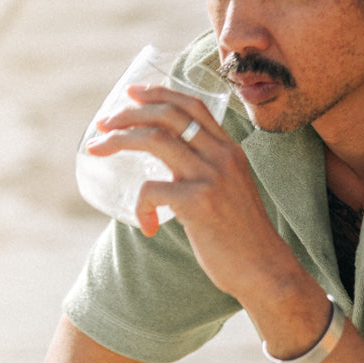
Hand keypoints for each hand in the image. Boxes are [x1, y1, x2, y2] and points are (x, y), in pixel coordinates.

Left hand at [87, 83, 289, 303]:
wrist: (265, 270)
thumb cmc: (243, 238)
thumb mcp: (232, 192)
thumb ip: (207, 174)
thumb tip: (169, 172)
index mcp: (230, 150)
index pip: (193, 105)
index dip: (158, 93)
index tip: (132, 93)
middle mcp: (222, 156)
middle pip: (168, 114)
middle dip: (128, 113)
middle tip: (103, 123)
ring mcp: (211, 178)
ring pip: (155, 139)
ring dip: (119, 139)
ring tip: (98, 149)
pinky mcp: (199, 204)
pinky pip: (152, 191)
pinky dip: (140, 206)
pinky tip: (145, 225)